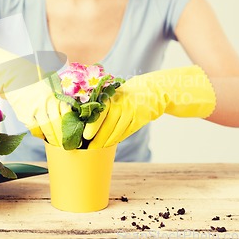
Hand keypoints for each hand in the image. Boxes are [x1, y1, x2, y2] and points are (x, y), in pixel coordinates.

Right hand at [4, 74, 70, 146]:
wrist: (15, 76)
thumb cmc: (34, 77)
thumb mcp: (51, 81)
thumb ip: (59, 93)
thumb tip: (68, 106)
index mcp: (55, 94)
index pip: (66, 113)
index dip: (70, 124)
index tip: (73, 132)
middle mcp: (47, 102)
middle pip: (58, 123)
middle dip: (62, 135)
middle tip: (66, 143)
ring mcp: (35, 108)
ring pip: (47, 127)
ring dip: (52, 137)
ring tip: (55, 143)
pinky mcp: (24, 113)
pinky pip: (33, 127)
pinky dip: (38, 133)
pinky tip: (41, 136)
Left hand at [87, 65, 215, 148]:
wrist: (153, 90)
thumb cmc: (128, 94)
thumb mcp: (115, 94)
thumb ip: (103, 106)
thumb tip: (86, 121)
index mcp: (111, 97)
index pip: (98, 114)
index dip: (91, 127)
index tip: (84, 137)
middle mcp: (120, 105)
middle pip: (106, 126)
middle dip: (96, 139)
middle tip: (88, 148)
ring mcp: (131, 113)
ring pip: (116, 132)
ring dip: (106, 142)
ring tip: (97, 148)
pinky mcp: (140, 119)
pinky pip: (126, 132)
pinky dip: (118, 138)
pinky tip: (111, 142)